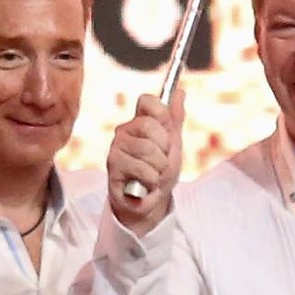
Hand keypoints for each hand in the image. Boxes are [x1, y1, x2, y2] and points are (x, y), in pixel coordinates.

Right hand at [107, 90, 184, 232]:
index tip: (166, 132)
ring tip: (154, 174)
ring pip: (147, 149)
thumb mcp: (173, 144)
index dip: (162, 115)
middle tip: (161, 161)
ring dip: (159, 168)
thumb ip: (175, 119)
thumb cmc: (159, 171)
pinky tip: (146, 183)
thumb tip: (180, 92)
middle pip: (150, 126)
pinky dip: (151, 180)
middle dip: (164, 149)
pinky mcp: (113, 166)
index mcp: (139, 121)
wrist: (150, 201)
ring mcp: (116, 148)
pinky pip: (142, 168)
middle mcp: (124, 131)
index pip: (147, 101)